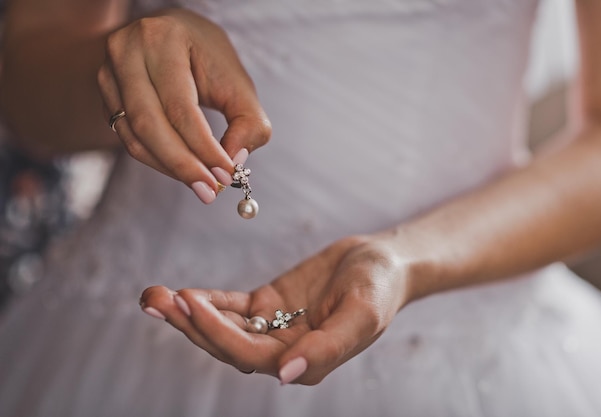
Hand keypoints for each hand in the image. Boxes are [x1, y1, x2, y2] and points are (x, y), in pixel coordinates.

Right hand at [97, 8, 270, 201]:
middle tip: (209, 192)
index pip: (180, 106)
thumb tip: (233, 163)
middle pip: (150, 124)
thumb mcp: (239, 84)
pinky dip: (157, 160)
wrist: (176, 34)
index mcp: (162, 38)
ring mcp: (108, 73)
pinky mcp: (106, 95)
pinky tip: (183, 170)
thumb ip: (249, 123)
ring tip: (201, 186)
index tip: (225, 176)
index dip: (203, 147)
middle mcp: (126, 51)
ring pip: (135, 136)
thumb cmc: (210, 59)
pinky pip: (128, 138)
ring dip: (170, 168)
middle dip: (183, 165)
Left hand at [140, 236, 412, 384]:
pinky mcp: (268, 305)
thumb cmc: (379, 288)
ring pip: (223, 326)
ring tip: (154, 295)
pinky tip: (184, 292)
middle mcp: (283, 351)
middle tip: (154, 300)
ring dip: (189, 314)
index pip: (249, 355)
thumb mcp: (362, 315)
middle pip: (225, 344)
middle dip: (189, 325)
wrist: (382, 262)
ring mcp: (273, 328)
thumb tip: (286, 376)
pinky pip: (232, 306)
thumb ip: (327, 348)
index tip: (189, 302)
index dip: (216, 333)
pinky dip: (209, 300)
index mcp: (304, 361)